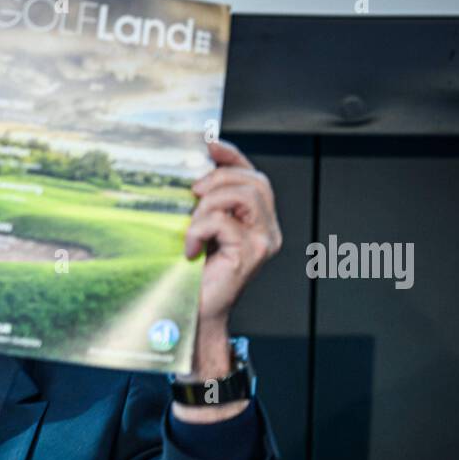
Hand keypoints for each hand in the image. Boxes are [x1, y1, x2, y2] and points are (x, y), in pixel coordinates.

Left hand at [173, 140, 281, 420]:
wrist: (194, 315)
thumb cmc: (194, 277)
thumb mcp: (199, 232)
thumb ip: (204, 206)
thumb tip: (190, 174)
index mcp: (258, 222)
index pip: (254, 175)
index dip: (233, 156)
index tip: (209, 144)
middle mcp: (268, 230)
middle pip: (254, 180)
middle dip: (218, 178)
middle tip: (192, 194)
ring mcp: (263, 242)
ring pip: (243, 195)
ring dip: (208, 205)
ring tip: (192, 227)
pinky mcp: (250, 253)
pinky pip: (222, 221)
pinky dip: (198, 230)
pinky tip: (190, 249)